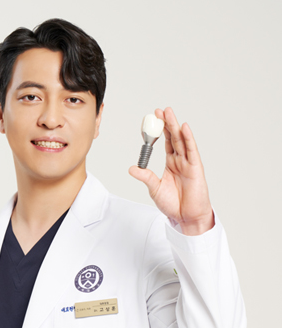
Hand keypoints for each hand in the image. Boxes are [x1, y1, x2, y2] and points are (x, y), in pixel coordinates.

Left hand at [129, 107, 213, 235]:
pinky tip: (184, 128)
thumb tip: (132, 168)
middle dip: (167, 123)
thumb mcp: (155, 188)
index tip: (153, 120)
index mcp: (171, 164)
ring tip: (169, 113)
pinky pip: (192, 151)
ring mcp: (189, 163)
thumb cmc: (173, 204)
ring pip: (182, 141)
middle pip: (174, 138)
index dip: (160, 131)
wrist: (186, 217)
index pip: (166, 143)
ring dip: (175, 126)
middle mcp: (180, 161)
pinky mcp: (196, 168)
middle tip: (159, 111)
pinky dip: (188, 139)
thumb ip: (146, 177)